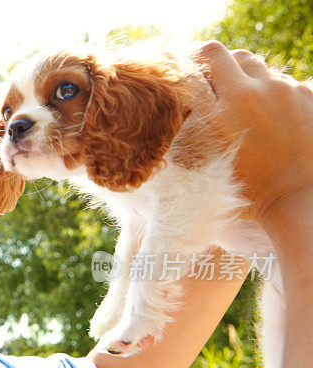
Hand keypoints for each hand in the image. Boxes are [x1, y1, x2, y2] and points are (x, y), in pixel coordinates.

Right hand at [194, 42, 312, 222]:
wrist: (301, 199)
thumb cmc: (250, 192)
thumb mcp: (209, 165)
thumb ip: (195, 134)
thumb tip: (180, 114)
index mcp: (218, 114)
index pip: (191, 70)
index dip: (183, 68)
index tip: (183, 76)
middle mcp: (249, 93)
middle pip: (223, 54)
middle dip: (214, 65)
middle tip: (212, 82)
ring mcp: (282, 89)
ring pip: (255, 65)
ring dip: (245, 79)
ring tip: (246, 106)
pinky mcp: (307, 93)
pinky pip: (283, 81)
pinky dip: (273, 94)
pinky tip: (273, 119)